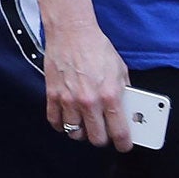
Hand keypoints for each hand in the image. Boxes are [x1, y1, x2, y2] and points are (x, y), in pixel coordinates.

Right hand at [43, 20, 131, 149]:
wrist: (71, 32)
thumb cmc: (97, 48)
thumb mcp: (120, 71)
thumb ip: (124, 93)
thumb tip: (126, 111)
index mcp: (110, 95)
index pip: (119, 132)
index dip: (124, 144)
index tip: (124, 145)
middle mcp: (89, 101)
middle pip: (96, 138)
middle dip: (102, 139)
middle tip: (104, 132)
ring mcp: (68, 99)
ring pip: (74, 133)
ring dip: (81, 132)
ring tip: (85, 125)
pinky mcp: (52, 94)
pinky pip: (55, 121)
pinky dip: (61, 125)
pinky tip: (67, 120)